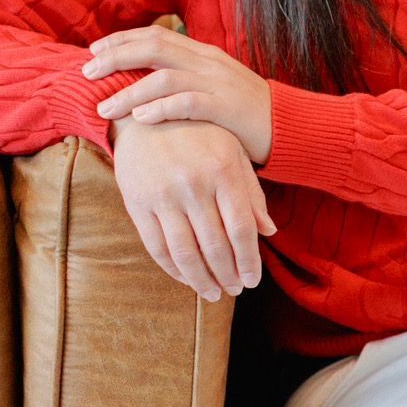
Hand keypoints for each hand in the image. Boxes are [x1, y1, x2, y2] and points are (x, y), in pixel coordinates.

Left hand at [83, 25, 273, 164]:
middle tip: (86, 72)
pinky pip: (188, 103)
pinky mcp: (227, 108)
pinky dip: (160, 108)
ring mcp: (219, 84)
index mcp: (204, 54)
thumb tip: (147, 82)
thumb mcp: (215, 88)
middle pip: (154, 48)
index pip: (156, 35)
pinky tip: (140, 118)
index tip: (94, 51)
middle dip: (116, 58)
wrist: (292, 127)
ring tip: (104, 108)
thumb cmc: (247, 113)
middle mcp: (209, 63)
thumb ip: (186, 80)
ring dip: (129, 91)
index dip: (122, 40)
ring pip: (164, 77)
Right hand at [110, 114, 277, 301]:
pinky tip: (186, 278)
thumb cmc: (198, 134)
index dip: (250, 260)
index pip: (241, 228)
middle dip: (228, 275)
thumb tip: (269, 231)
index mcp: (223, 170)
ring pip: (185, 252)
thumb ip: (251, 192)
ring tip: (214, 292)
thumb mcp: (232, 152)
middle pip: (215, 245)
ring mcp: (163, 195)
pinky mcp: (137, 203)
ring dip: (202, 280)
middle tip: (235, 290)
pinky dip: (173, 269)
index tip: (253, 280)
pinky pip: (157, 247)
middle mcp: (193, 184)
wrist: (143, 114)